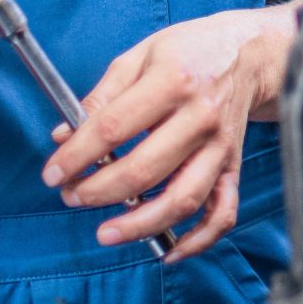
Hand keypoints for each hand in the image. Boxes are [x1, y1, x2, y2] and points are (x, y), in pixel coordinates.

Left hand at [43, 5, 295, 260]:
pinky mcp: (233, 166)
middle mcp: (200, 117)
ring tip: (106, 233)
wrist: (249, 53)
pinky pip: (222, 213)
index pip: (114, 128)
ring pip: (182, 199)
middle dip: (98, 192)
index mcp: (172, 81)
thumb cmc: (189, 52)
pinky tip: (169, 252)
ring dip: (140, 224)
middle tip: (72, 197)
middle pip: (144, 170)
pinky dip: (198, 240)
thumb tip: (64, 137)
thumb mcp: (138, 56)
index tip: (53, 174)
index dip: (77, 156)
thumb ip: (101, 97)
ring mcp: (220, 146)